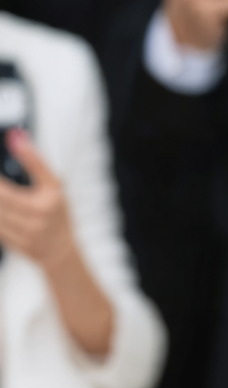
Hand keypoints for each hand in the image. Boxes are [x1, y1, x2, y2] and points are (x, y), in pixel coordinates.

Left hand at [0, 129, 75, 269]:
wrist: (60, 252)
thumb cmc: (56, 212)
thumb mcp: (54, 185)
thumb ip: (35, 162)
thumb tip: (15, 135)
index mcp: (49, 199)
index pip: (19, 183)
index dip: (6, 174)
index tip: (2, 155)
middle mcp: (38, 217)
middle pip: (2, 199)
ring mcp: (26, 232)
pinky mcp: (15, 243)